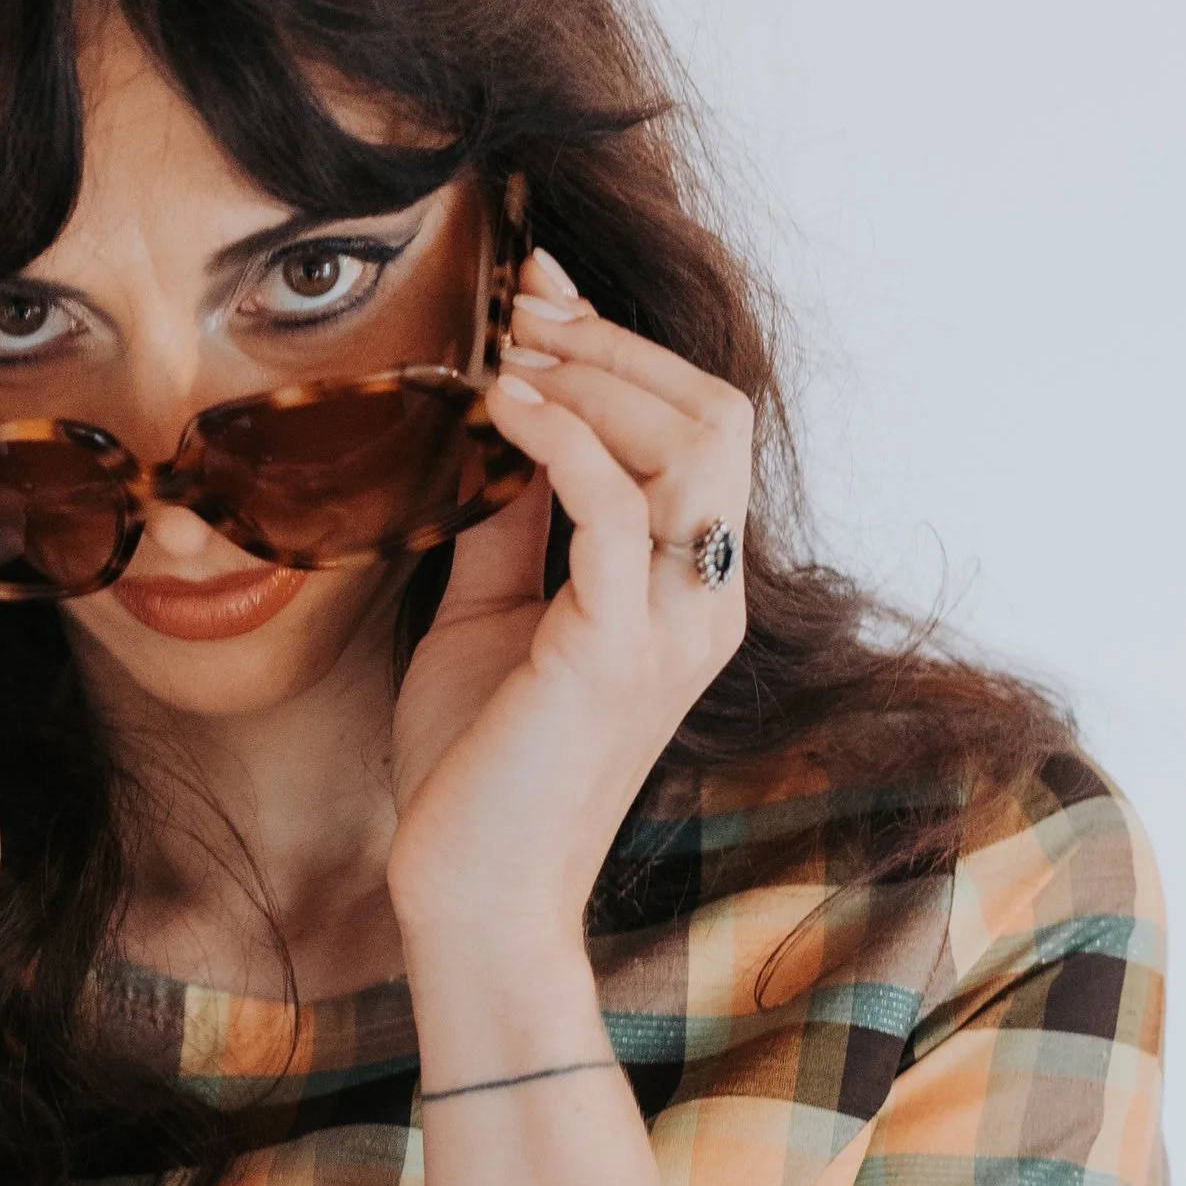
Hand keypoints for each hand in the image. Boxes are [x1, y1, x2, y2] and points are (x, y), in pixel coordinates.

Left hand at [385, 253, 751, 952]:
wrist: (470, 893)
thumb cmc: (476, 769)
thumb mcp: (491, 616)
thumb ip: (513, 527)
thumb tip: (501, 426)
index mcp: (685, 593)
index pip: (700, 429)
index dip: (624, 346)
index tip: (539, 291)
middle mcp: (701, 603)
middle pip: (715, 415)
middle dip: (616, 342)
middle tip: (521, 305)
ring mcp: (670, 628)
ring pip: (691, 442)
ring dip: (597, 376)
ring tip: (510, 350)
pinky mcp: (614, 654)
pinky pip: (616, 510)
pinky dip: (560, 438)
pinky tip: (500, 408)